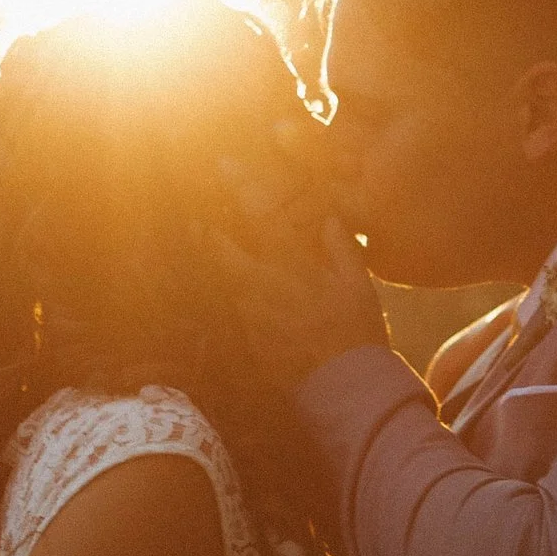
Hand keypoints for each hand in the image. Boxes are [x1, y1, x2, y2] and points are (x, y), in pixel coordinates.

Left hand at [217, 181, 387, 386]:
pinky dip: (231, 298)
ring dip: (217, 265)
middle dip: (207, 234)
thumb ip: (342, 250)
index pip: (260, 218)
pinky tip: (234, 295)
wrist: (345, 389)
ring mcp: (253, 316)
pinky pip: (234, 312)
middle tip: (196, 220)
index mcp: (293, 267)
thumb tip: (330, 219)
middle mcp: (265, 288)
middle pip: (222, 252)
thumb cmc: (358, 334)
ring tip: (208, 250)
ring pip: (225, 282)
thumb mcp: (360, 287)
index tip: (222, 166)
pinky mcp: (250, 341)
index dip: (239, 189)